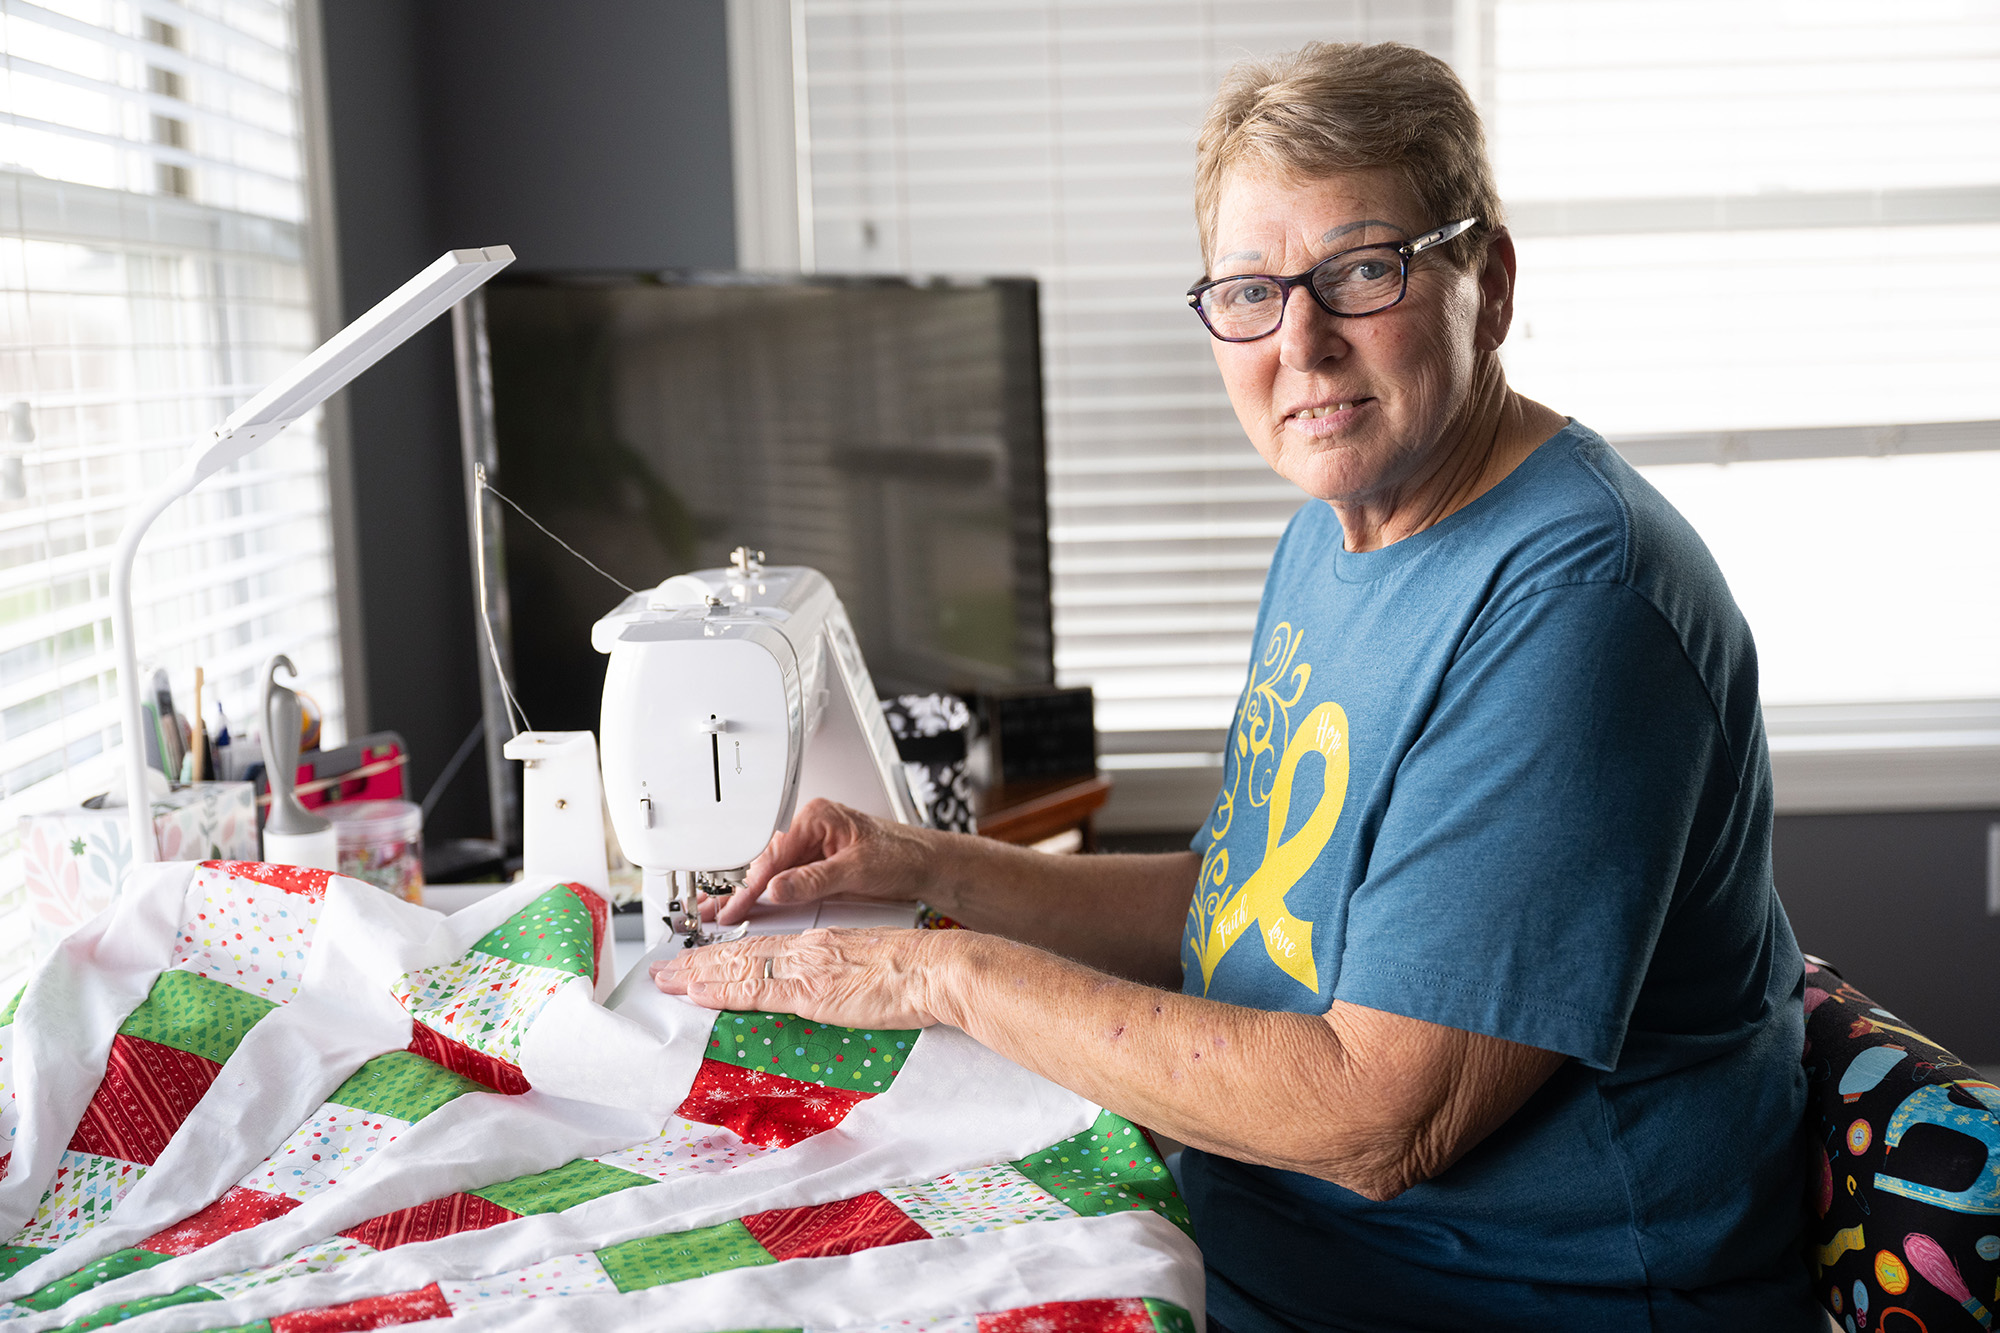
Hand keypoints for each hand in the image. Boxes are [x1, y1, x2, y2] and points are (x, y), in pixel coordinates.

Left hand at [649, 927, 966, 1029]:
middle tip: (664, 967)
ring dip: (698, 972)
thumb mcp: (871, 969)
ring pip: (740, 966)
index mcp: (823, 944)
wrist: (940, 970)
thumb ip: (842, 980)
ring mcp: (808, 968)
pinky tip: (699, 990)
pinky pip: (757, 988)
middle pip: (742, 953)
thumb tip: (831, 994)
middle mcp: (809, 949)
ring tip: (666, 978)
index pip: (764, 947)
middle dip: (698, 960)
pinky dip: (722, 988)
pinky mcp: (813, 990)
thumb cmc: (919, 973)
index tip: (700, 959)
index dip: (727, 954)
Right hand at [709, 798, 945, 925]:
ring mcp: (814, 848)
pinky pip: (788, 883)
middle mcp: (811, 829)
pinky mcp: (819, 866)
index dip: (751, 887)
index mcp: (817, 817)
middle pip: (767, 864)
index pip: (773, 855)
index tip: (734, 908)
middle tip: (717, 915)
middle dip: (742, 892)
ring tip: (724, 914)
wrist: (928, 866)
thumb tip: (778, 889)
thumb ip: (815, 880)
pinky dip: (771, 899)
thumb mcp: (857, 869)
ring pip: (774, 875)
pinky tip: (753, 911)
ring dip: (752, 896)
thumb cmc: (903, 855)